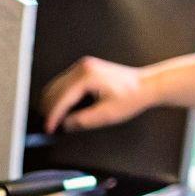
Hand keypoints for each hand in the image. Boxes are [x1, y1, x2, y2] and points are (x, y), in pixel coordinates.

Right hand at [40, 56, 157, 133]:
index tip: (48, 128)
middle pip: (54, 91)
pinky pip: (63, 83)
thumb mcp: (106, 115)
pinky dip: (59, 97)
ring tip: (53, 119)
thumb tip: (63, 125)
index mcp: (87, 76)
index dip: (53, 116)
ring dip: (52, 103)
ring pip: (56, 86)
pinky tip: (61, 109)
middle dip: (49, 110)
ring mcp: (82, 66)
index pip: (61, 99)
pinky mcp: (84, 69)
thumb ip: (81, 121)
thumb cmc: (131, 97)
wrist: (146, 85)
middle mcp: (82, 67)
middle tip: (49, 126)